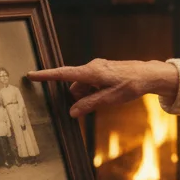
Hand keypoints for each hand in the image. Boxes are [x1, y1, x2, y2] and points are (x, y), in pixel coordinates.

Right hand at [27, 59, 178, 117]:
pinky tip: (106, 95)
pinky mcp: (102, 70)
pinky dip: (93, 91)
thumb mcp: (110, 99)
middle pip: (74, 84)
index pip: (63, 74)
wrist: (148, 75)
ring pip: (82, 85)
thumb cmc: (131, 85)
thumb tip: (72, 112)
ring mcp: (97, 67)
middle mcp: (92, 67)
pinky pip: (90, 82)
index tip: (31, 75)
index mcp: (91, 72)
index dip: (46, 75)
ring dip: (87, 95)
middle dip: (77, 96)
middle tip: (88, 107)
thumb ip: (89, 104)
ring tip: (105, 99)